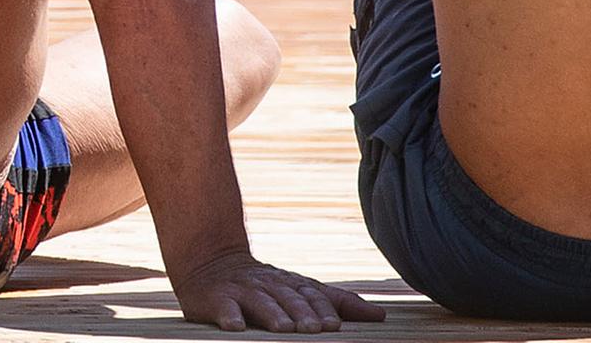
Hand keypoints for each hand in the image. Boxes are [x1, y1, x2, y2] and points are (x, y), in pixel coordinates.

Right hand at [170, 250, 379, 332]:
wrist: (209, 260)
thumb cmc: (264, 285)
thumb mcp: (300, 290)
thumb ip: (338, 302)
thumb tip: (381, 316)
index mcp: (290, 284)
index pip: (310, 295)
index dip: (322, 309)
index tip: (334, 325)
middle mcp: (267, 284)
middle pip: (287, 298)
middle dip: (301, 313)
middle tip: (314, 330)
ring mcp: (240, 290)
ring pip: (258, 301)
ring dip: (271, 314)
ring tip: (282, 328)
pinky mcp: (214, 298)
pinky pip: (222, 306)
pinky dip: (229, 315)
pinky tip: (236, 326)